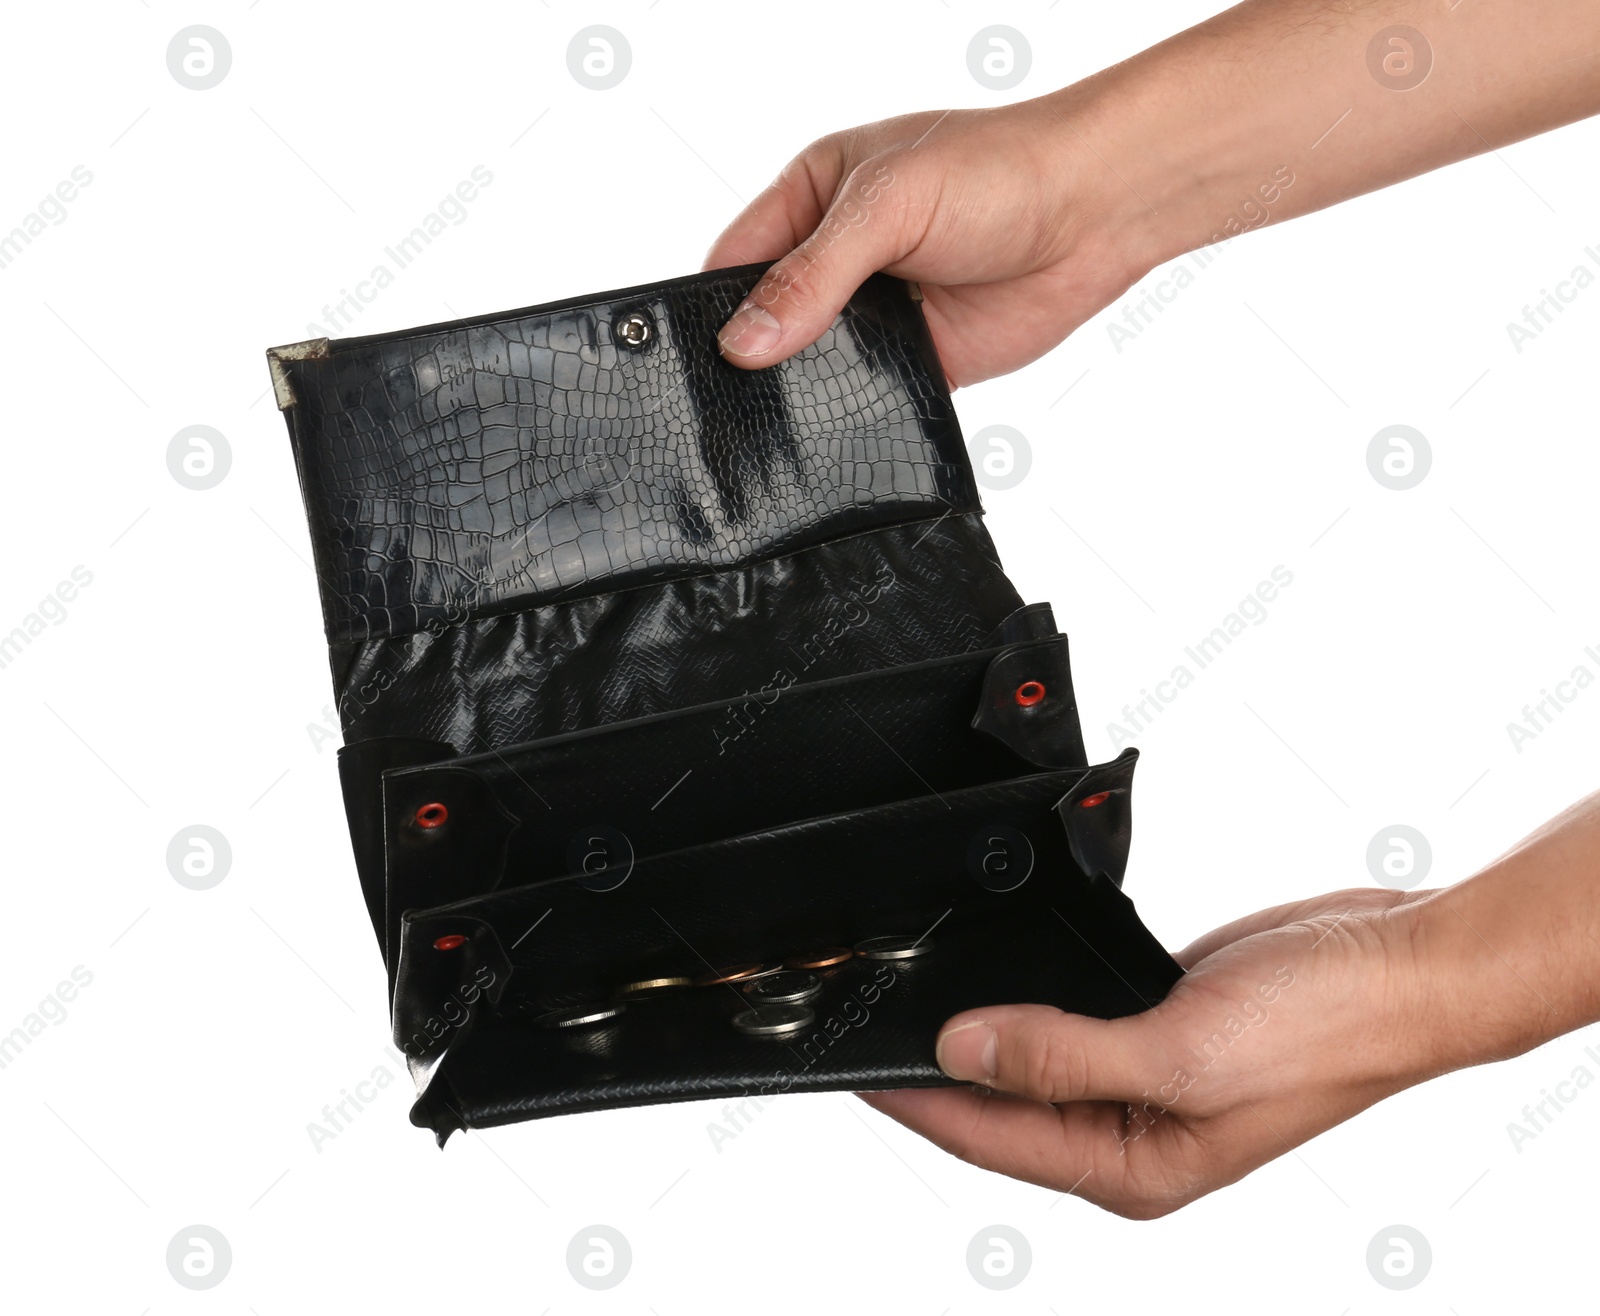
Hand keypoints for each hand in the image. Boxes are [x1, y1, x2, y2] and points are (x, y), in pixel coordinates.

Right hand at [701, 102, 1145, 387]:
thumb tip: (744, 342)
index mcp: (815, 196)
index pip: (737, 258)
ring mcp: (877, 311)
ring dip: (801, 392)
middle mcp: (840, 257)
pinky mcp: (917, 358)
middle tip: (727, 405)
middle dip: (752, 358)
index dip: (711, 306)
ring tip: (773, 427)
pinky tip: (833, 433)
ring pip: (814, 365)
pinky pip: (867, 396)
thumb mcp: (885, 206)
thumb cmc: (997, 171)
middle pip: (770, 320)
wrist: (1096, 211)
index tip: (690, 356)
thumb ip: (812, 275)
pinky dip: (851, 415)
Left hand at [858, 881, 1538, 1218]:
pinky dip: (1029, 998)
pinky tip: (997, 973)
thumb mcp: (1179, 1054)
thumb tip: (963, 1049)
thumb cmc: (1323, 1030)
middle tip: (868, 1021)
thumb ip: (1061, 1054)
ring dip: (979, 1029)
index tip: (854, 1064)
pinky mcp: (1154, 1026)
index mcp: (1132, 1168)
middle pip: (997, 1107)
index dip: (914, 1100)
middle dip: (933, 1069)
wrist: (1400, 968)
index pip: (987, 1137)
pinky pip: (1066, 1019)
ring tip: (914, 993)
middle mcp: (1128, 1135)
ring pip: (1028, 1060)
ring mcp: (1141, 1081)